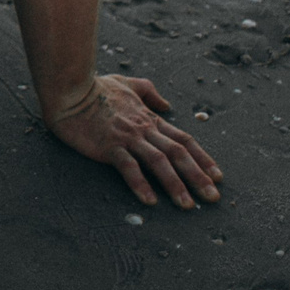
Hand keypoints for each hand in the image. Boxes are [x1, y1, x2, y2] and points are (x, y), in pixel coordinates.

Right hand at [47, 73, 220, 207]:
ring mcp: (127, 137)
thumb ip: (149, 92)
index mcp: (150, 118)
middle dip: (198, 176)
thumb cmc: (96, 88)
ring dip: (175, 184)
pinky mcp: (109, 145)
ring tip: (187, 205)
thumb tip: (167, 104)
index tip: (218, 177)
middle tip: (213, 198)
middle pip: (178, 153)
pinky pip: (128, 167)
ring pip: (159, 162)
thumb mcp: (127, 84)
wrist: (71, 90)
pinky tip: (150, 201)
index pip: (184, 140)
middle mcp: (144, 129)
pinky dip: (140, 183)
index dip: (203, 159)